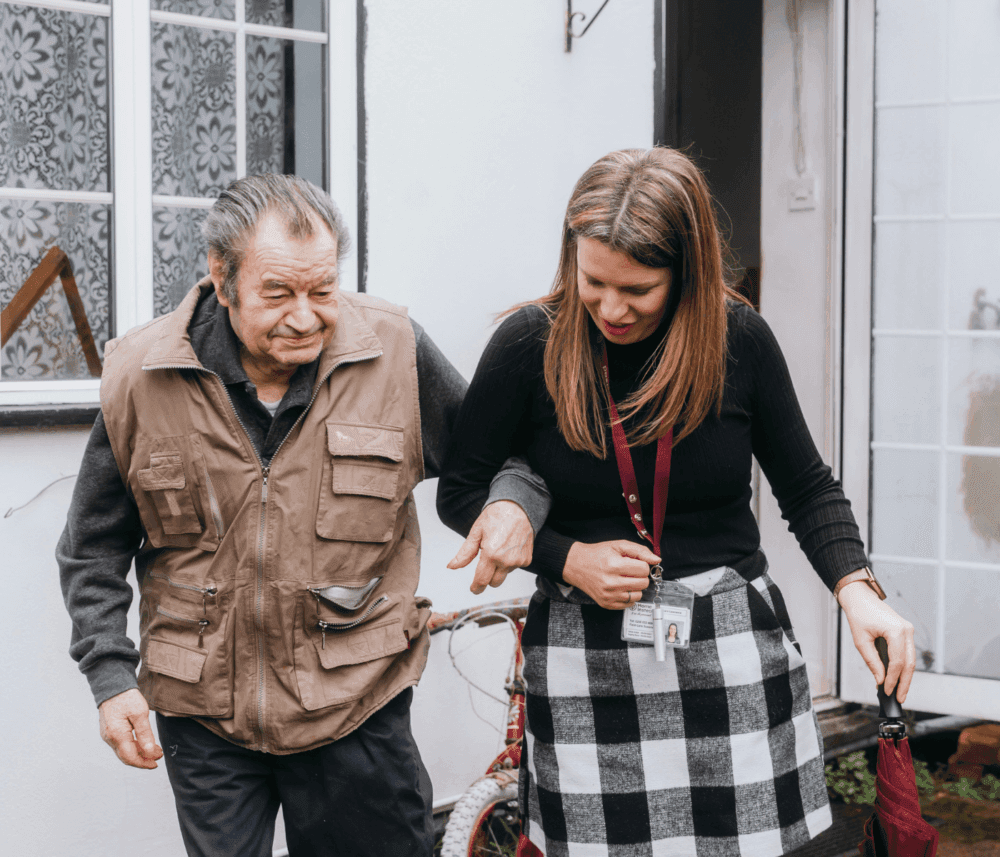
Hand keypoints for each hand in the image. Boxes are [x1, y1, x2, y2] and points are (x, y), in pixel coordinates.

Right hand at [98, 688, 162, 768]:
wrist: (112, 685)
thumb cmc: (127, 697)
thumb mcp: (140, 714)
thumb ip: (145, 734)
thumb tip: (149, 752)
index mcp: (117, 735)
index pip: (130, 757)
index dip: (144, 763)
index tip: (156, 762)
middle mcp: (109, 738)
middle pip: (126, 757)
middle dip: (143, 759)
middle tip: (158, 756)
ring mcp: (107, 735)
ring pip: (124, 751)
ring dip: (139, 752)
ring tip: (155, 749)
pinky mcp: (108, 731)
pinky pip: (121, 744)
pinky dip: (133, 746)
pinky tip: (143, 742)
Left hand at [447, 500, 534, 594]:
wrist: (518, 507)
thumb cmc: (496, 516)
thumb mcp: (476, 532)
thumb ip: (465, 553)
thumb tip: (452, 566)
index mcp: (491, 554)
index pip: (482, 580)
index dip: (476, 587)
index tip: (474, 588)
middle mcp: (506, 560)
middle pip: (494, 582)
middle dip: (487, 577)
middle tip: (484, 564)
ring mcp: (518, 561)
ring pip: (504, 575)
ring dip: (499, 568)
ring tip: (498, 548)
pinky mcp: (527, 560)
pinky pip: (514, 568)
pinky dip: (509, 562)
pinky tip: (508, 548)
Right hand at [562, 540, 658, 609]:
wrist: (576, 565)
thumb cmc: (597, 554)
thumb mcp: (618, 546)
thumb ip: (640, 551)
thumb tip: (656, 560)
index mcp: (614, 565)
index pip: (644, 569)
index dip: (641, 564)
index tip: (634, 563)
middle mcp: (611, 582)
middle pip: (643, 583)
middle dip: (640, 576)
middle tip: (630, 571)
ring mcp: (609, 595)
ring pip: (638, 595)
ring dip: (635, 587)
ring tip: (625, 579)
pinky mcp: (607, 604)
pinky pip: (629, 604)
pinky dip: (628, 596)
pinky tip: (620, 587)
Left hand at [839, 582, 915, 702]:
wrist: (860, 598)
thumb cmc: (859, 614)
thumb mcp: (861, 641)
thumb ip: (872, 662)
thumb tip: (880, 680)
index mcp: (896, 631)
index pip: (897, 662)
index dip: (892, 680)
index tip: (887, 691)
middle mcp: (907, 630)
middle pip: (909, 664)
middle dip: (904, 683)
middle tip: (899, 698)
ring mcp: (908, 630)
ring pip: (911, 660)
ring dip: (905, 677)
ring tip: (899, 692)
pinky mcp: (906, 632)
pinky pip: (907, 653)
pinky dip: (902, 666)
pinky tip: (897, 677)